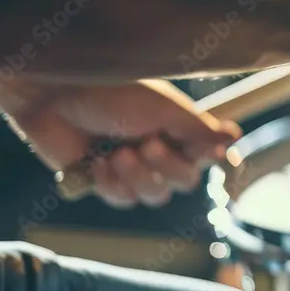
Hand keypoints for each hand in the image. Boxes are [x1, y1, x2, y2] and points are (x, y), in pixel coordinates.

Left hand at [0, 79, 239, 208]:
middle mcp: (160, 151)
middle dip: (165, 166)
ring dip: (136, 176)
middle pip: (184, 182)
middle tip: (145, 143)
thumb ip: (198, 128)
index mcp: (178, 129)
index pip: (208, 154)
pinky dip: (109, 181)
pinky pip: (122, 199)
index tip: (210, 154)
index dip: (209, 157)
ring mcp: (133, 168)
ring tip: (116, 153)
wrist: (54, 97)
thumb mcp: (162, 108)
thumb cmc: (112, 91)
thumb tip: (236, 138)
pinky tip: (95, 160)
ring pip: (154, 196)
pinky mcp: (105, 182)